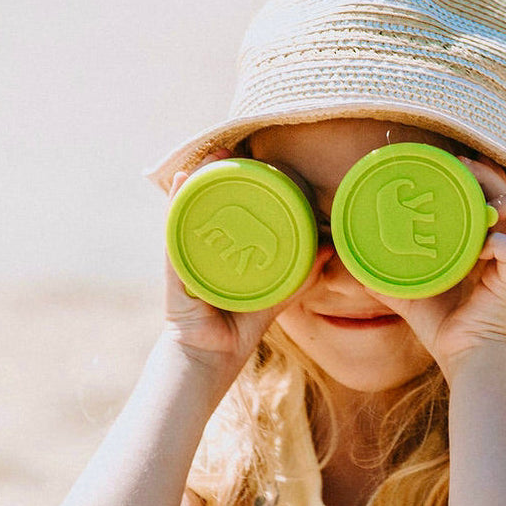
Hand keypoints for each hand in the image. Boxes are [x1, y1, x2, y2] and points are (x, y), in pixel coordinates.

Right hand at [163, 150, 322, 386]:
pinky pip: (174, 228)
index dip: (238, 183)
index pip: (227, 211)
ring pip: (189, 207)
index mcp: (222, 253)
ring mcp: (185, 254)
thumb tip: (330, 249)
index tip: (252, 157)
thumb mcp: (274, 297)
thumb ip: (300, 276)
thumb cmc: (238, 331)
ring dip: (199, 177)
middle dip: (217, 172)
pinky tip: (182, 179)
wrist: (209, 361)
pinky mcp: (174, 265)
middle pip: (206, 202)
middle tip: (233, 145)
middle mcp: (201, 248)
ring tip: (214, 152)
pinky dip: (177, 203)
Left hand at [370, 157, 505, 379]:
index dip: (483, 178)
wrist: (462, 358)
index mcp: (484, 248)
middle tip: (465, 165)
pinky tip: (482, 246)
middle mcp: (502, 252)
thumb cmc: (442, 328)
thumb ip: (387, 279)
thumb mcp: (410, 295)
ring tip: (484, 205)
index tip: (458, 163)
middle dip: (492, 177)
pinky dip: (502, 244)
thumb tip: (352, 266)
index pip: (494, 201)